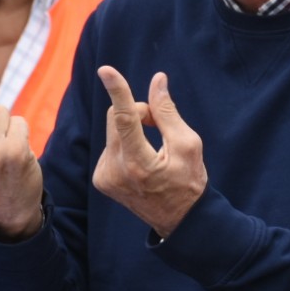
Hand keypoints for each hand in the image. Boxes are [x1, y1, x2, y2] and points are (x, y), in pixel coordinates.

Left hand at [91, 66, 206, 236]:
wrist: (179, 220)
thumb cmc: (189, 181)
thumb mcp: (188, 144)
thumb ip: (168, 112)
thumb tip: (157, 80)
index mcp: (139, 163)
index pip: (125, 119)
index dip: (118, 91)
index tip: (106, 70)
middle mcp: (116, 171)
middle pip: (117, 117)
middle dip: (139, 112)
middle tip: (160, 123)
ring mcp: (105, 176)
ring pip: (113, 129)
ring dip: (133, 129)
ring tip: (154, 150)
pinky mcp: (100, 179)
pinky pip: (110, 144)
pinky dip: (125, 144)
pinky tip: (141, 162)